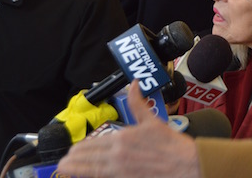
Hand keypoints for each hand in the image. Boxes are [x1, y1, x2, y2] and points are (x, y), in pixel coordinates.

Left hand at [57, 80, 201, 177]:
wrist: (186, 165)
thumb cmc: (172, 145)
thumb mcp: (152, 120)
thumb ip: (138, 103)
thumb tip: (134, 84)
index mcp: (122, 138)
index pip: (92, 143)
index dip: (80, 148)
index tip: (74, 150)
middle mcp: (116, 155)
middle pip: (86, 157)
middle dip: (73, 159)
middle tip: (66, 160)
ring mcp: (118, 171)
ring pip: (88, 170)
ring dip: (74, 169)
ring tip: (65, 168)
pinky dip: (88, 176)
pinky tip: (84, 176)